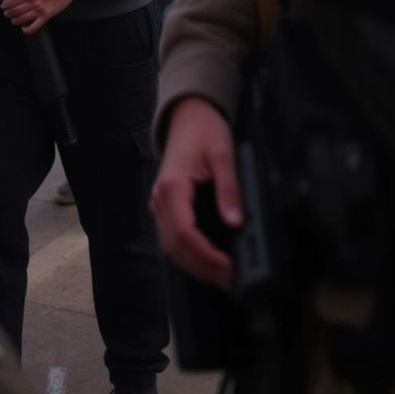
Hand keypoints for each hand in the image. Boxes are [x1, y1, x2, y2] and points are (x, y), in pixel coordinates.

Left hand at [0, 0, 94, 33]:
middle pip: (11, 8)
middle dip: (5, 9)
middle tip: (5, 9)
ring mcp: (39, 8)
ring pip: (19, 18)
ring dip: (12, 19)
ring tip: (11, 17)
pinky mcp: (46, 15)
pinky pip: (33, 27)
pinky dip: (26, 29)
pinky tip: (23, 27)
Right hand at [150, 97, 242, 288]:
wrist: (189, 115)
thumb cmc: (204, 130)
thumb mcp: (223, 154)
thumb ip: (229, 189)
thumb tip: (235, 221)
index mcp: (173, 186)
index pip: (183, 233)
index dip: (205, 256)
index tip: (227, 267)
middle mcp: (161, 197)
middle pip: (173, 246)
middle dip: (201, 267)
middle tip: (229, 278)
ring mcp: (159, 202)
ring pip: (169, 246)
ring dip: (193, 265)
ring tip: (220, 274)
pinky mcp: (164, 204)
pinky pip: (170, 236)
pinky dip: (186, 253)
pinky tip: (205, 259)